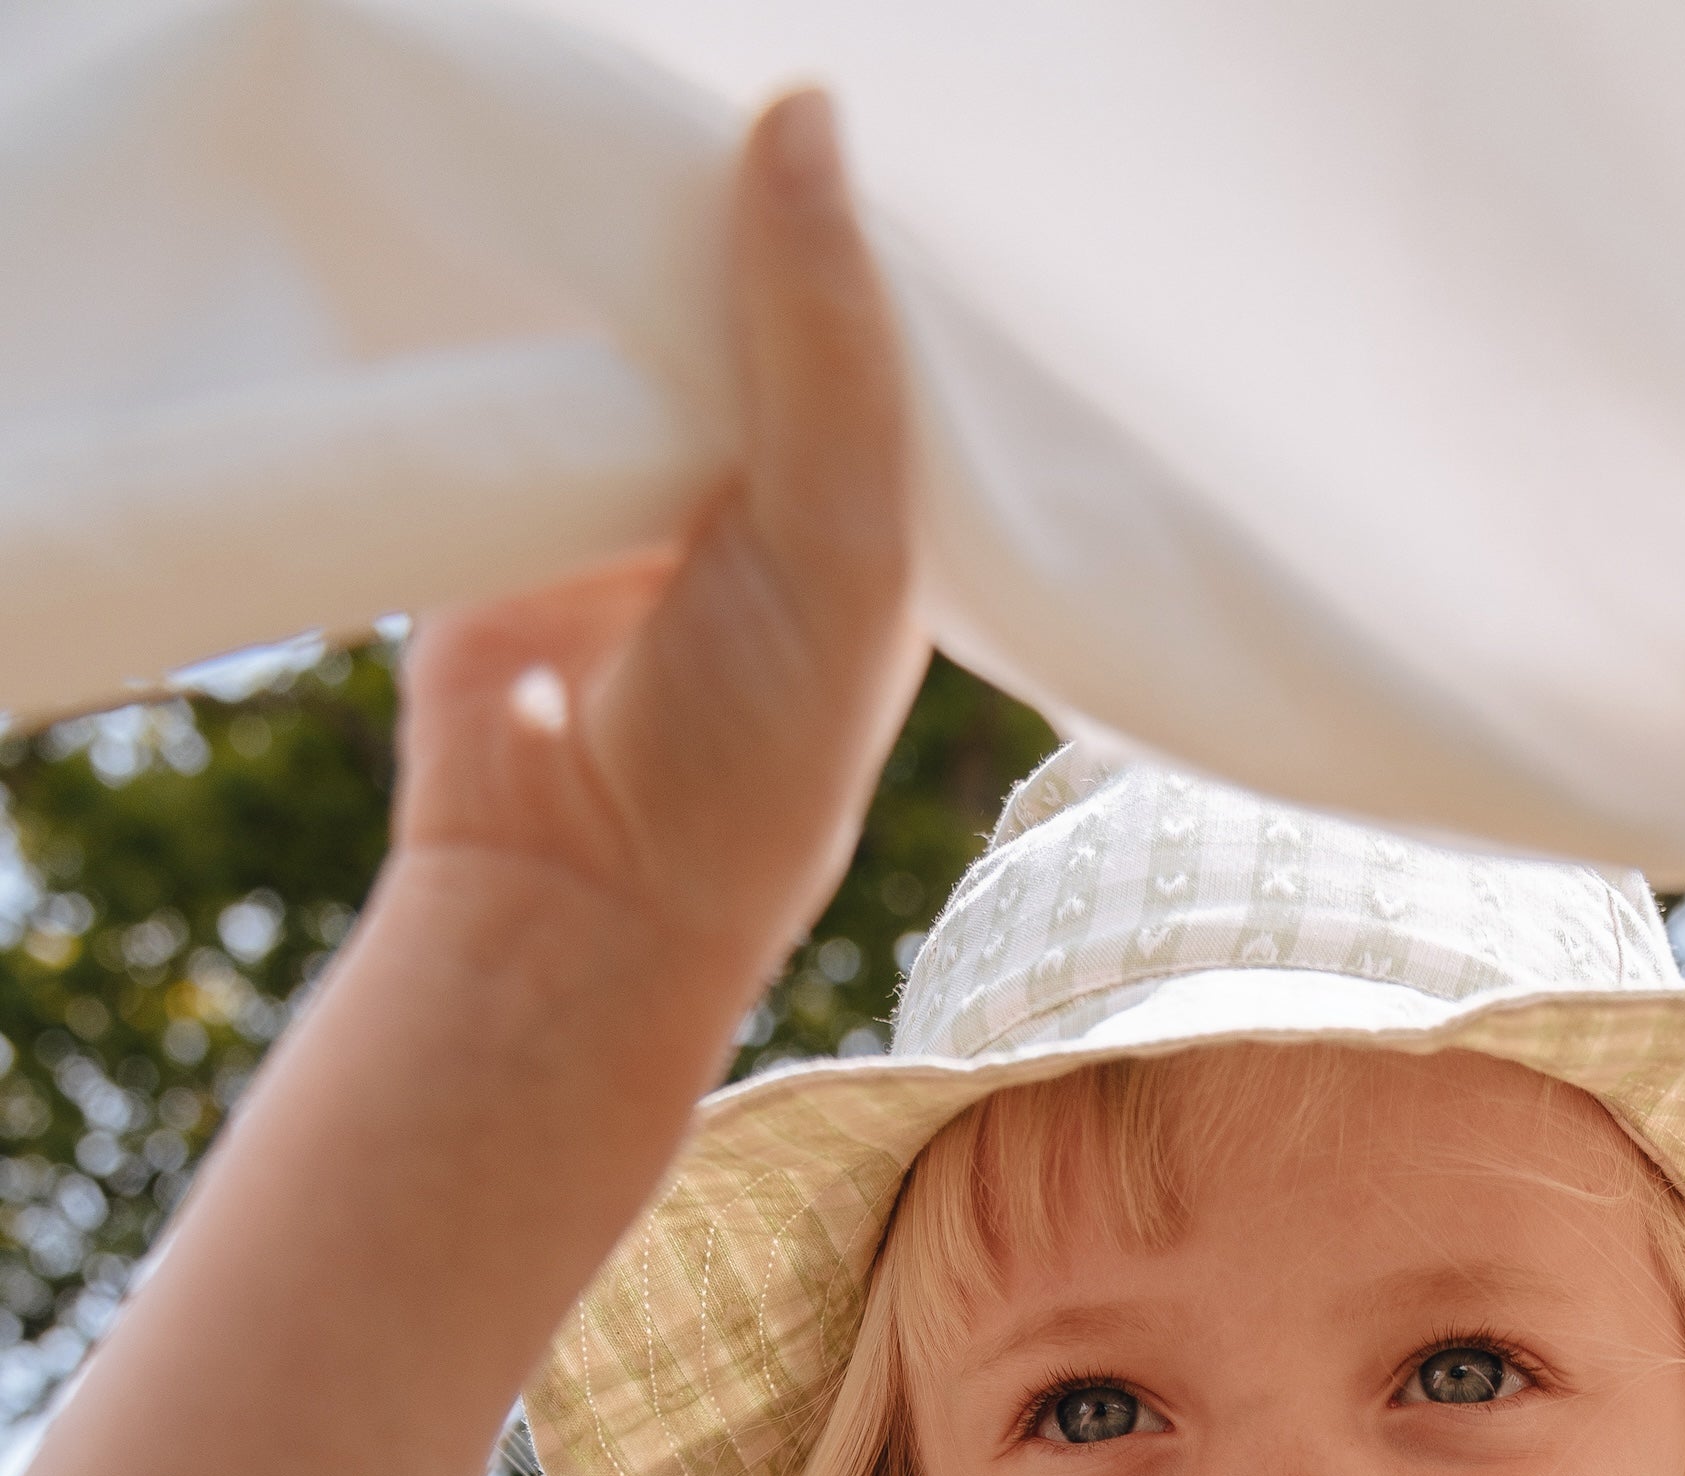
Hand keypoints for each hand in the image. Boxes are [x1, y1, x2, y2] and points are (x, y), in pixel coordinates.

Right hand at [389, 89, 925, 1017]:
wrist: (567, 886)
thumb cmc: (746, 760)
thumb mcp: (838, 544)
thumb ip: (831, 345)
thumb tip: (804, 111)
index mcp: (869, 504)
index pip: (875, 320)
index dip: (856, 218)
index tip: (835, 102)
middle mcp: (759, 483)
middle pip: (746, 290)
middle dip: (726, 202)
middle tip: (712, 73)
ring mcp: (635, 481)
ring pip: (630, 305)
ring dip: (613, 229)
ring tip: (613, 105)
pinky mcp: (517, 485)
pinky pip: (514, 353)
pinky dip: (510, 290)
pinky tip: (512, 194)